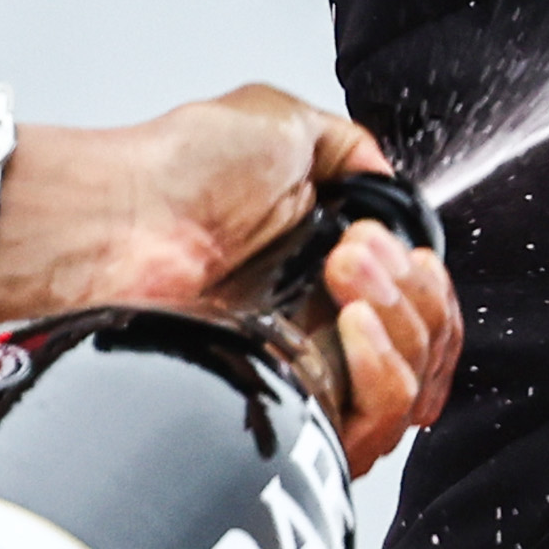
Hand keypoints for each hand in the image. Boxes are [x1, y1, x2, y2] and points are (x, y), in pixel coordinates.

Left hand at [0, 86, 465, 469]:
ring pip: (411, 388)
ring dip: (402, 322)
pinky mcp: (287, 411)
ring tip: (346, 273)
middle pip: (429, 343)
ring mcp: (307, 370)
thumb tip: (387, 185)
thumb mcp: (280, 124)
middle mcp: (323, 322)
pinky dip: (384, 371)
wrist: (119, 223)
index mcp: (329, 262)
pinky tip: (353, 321)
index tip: (403, 250)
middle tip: (359, 250)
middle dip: (416, 291)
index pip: (422, 301)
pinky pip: (373, 424)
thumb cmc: (175, 172)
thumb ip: (349, 147)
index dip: (429, 282)